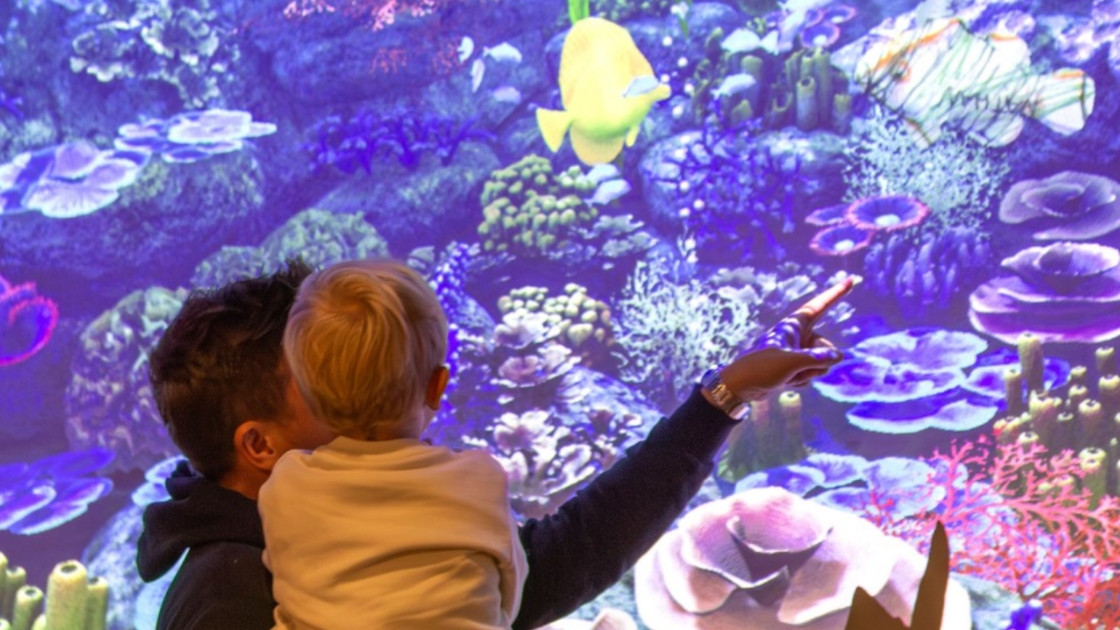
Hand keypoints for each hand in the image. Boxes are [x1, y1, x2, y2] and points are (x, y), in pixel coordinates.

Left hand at [718, 277, 853, 401]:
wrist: (740, 387)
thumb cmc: (761, 368)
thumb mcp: (791, 362)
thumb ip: (818, 358)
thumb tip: (839, 356)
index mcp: (793, 325)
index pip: (820, 305)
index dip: (836, 293)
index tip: (851, 279)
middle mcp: (798, 336)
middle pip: (826, 347)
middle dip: (818, 363)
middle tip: (796, 369)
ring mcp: (797, 352)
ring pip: (820, 364)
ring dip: (808, 374)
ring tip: (786, 376)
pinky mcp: (794, 367)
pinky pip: (811, 374)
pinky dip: (801, 380)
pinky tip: (784, 382)